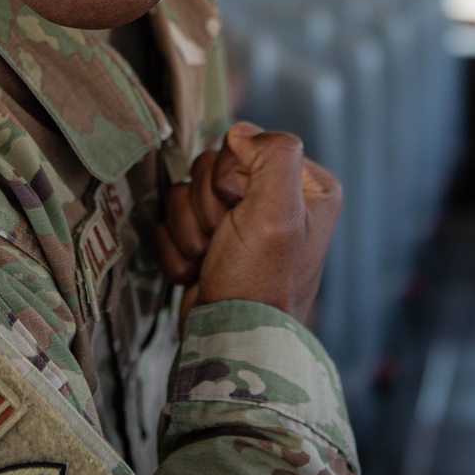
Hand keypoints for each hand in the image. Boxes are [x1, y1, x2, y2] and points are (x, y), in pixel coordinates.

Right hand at [155, 121, 341, 326]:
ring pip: (184, 194)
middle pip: (209, 168)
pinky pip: (170, 223)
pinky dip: (177, 251)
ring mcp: (238, 221)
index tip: (239, 211)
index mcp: (304, 184)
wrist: (229, 341)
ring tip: (210, 262)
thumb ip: (272, 155)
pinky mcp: (207, 242)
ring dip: (189, 232)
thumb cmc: (260, 282)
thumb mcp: (280, 213)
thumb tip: (241, 133)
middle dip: (206, 209)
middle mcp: (275, 198)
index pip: (242, 145)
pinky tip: (197, 273)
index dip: (229, 178)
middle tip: (223, 241)